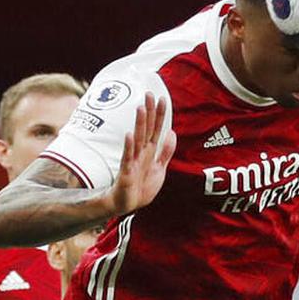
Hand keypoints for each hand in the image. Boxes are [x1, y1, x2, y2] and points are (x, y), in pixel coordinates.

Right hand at [106, 93, 175, 216]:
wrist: (129, 204)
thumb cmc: (142, 187)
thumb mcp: (159, 168)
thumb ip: (166, 151)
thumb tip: (172, 132)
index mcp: (150, 151)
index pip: (156, 129)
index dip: (159, 115)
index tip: (161, 98)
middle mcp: (141, 152)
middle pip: (146, 129)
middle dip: (149, 112)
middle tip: (149, 94)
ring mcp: (133, 160)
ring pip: (138, 139)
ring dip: (139, 124)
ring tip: (140, 108)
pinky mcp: (126, 171)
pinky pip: (127, 157)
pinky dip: (129, 146)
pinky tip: (129, 135)